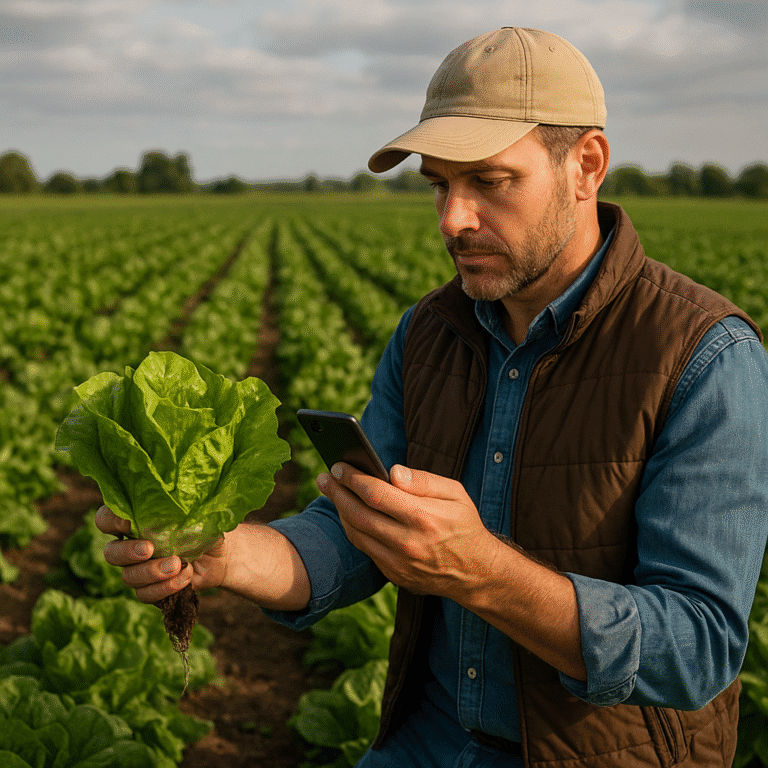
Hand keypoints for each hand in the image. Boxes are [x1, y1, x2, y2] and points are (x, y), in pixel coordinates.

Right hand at [95, 505, 226, 602]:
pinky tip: (185, 577)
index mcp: (134, 521)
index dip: (111, 521)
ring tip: (177, 564)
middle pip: (110, 553)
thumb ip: (181, 509)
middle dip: (127, 552)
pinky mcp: (149, 589)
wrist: (218, 555)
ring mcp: (138, 570)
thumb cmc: (202, 527)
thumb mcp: (194, 514)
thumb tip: (180, 503)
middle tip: (149, 549)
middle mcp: (129, 545)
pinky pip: (145, 594)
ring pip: (128, 577)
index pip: (106, 519)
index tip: (128, 523)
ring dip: (152, 572)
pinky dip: (165, 588)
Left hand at [317, 463, 499, 599]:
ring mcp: (398, 562)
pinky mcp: (393, 574)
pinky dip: (352, 529)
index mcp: (423, 517)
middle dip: (337, 492)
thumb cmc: (465, 525)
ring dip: (340, 511)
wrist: (476, 573)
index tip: (338, 466)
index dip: (353, 478)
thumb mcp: (456, 493)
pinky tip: (348, 513)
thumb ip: (423, 481)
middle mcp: (407, 542)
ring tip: (331, 492)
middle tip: (324, 477)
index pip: (376, 493)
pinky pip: (364, 548)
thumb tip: (392, 471)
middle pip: (358, 514)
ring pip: (356, 533)